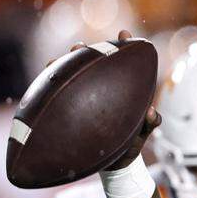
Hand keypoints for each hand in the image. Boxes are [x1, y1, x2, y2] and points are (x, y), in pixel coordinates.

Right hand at [49, 30, 161, 170]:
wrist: (115, 163)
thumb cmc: (131, 143)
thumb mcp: (142, 133)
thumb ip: (151, 123)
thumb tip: (153, 113)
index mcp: (122, 90)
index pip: (122, 64)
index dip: (123, 46)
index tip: (123, 34)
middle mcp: (102, 90)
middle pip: (94, 65)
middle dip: (87, 52)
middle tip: (81, 46)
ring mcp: (85, 98)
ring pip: (72, 77)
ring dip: (64, 66)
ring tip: (57, 60)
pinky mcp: (70, 110)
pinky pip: (59, 97)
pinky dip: (51, 89)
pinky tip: (43, 82)